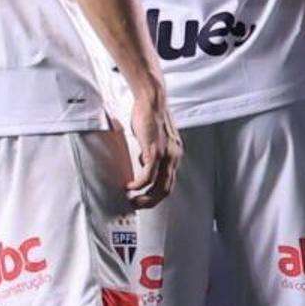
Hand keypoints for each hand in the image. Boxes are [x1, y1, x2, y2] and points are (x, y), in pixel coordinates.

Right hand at [121, 84, 182, 210]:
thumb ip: (150, 152)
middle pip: (166, 189)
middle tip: (137, 205)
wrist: (153, 100)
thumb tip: (142, 162)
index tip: (144, 198)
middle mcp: (174, 157)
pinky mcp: (156, 151)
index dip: (156, 194)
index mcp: (175, 154)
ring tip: (132, 200)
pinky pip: (148, 176)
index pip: (169, 182)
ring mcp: (167, 155)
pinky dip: (138, 185)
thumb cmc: (150, 116)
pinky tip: (130, 187)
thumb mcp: (152, 139)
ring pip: (159, 186)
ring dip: (144, 197)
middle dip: (151, 201)